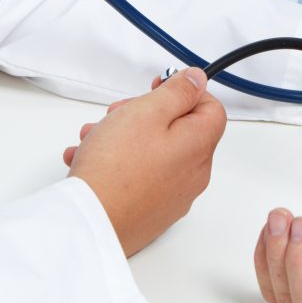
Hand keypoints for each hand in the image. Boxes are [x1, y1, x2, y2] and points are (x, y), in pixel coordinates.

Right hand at [64, 68, 226, 255]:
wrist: (90, 222)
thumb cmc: (116, 168)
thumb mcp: (148, 111)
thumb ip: (177, 92)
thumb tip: (197, 80)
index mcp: (199, 146)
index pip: (211, 109)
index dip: (185, 92)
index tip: (158, 89)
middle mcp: (193, 174)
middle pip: (179, 130)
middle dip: (146, 114)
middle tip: (117, 114)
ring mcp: (173, 196)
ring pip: (155, 152)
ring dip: (125, 137)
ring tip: (95, 137)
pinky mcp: (151, 212)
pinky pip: (142, 176)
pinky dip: (119, 163)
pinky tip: (90, 159)